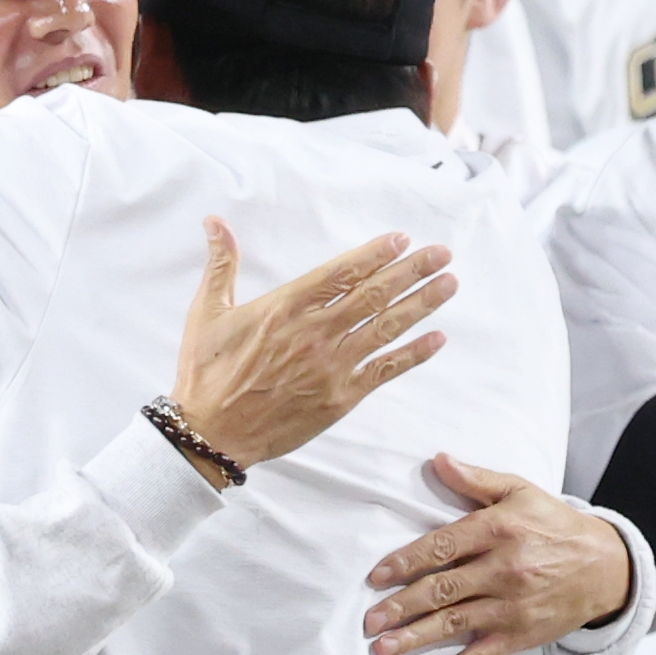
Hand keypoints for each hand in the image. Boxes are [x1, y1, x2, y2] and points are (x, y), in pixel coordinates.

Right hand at [171, 220, 455, 485]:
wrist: (212, 433)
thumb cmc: (206, 373)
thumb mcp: (207, 313)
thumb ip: (221, 264)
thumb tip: (215, 221)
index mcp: (285, 308)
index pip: (340, 273)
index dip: (375, 254)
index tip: (402, 240)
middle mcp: (315, 333)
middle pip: (373, 294)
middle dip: (412, 271)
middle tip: (442, 253)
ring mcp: (331, 367)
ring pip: (385, 328)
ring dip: (421, 304)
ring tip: (449, 284)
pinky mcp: (339, 398)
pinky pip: (384, 371)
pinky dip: (412, 354)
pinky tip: (437, 338)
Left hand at [364, 452, 632, 654]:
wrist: (606, 566)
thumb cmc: (553, 524)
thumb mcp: (519, 492)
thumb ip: (476, 480)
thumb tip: (437, 460)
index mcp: (497, 531)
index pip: (442, 546)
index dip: (406, 561)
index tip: (376, 576)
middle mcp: (502, 570)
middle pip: (442, 590)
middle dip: (402, 606)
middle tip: (369, 621)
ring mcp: (509, 607)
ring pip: (454, 624)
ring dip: (415, 639)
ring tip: (382, 649)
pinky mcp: (518, 635)